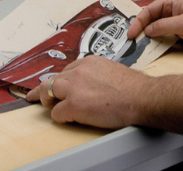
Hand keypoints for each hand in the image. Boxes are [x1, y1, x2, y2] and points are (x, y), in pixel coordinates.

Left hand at [26, 55, 149, 128]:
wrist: (142, 97)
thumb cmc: (135, 88)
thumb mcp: (113, 71)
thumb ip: (98, 75)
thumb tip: (94, 85)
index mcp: (89, 62)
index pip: (68, 70)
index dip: (62, 81)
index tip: (58, 86)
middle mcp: (78, 71)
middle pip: (53, 79)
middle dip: (48, 89)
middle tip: (40, 96)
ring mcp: (74, 88)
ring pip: (47, 92)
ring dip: (48, 101)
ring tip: (51, 107)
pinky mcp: (73, 105)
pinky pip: (57, 113)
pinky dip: (61, 118)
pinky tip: (69, 119)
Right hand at [127, 0, 182, 48]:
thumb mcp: (182, 24)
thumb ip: (163, 26)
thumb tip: (147, 31)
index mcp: (171, 2)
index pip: (148, 11)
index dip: (138, 22)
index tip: (131, 34)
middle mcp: (171, 10)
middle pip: (149, 19)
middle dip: (140, 29)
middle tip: (130, 40)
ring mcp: (173, 21)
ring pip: (154, 28)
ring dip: (146, 36)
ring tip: (137, 44)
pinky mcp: (177, 32)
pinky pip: (162, 35)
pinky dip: (155, 40)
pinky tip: (150, 46)